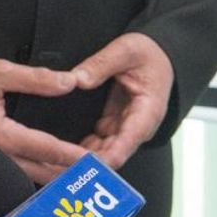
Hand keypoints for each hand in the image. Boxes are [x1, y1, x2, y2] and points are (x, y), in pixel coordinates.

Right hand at [0, 58, 88, 181]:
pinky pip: (11, 175)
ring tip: (78, 176)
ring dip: (53, 178)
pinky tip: (44, 172)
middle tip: (97, 174)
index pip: (47, 149)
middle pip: (41, 173)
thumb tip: (68, 82)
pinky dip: (32, 175)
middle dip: (70, 174)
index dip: (75, 155)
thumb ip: (34, 79)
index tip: (98, 160)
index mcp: (2, 133)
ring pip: (27, 178)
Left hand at [71, 32, 173, 169]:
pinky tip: (63, 150)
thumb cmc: (148, 54)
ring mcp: (126, 126)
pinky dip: (84, 147)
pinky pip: (99, 141)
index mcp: (147, 111)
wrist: (160, 55)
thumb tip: (78, 80)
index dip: (105, 156)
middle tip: (60, 166)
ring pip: (105, 150)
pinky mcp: (115, 123)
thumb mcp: (126, 50)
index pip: (126, 142)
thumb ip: (102, 64)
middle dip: (90, 162)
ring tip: (56, 162)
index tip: (83, 163)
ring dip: (84, 158)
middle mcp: (138, 125)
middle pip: (114, 153)